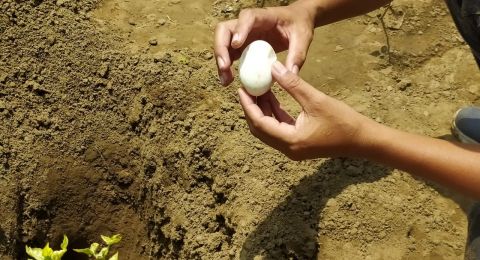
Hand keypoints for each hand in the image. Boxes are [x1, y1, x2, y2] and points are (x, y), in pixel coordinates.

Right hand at [214, 2, 315, 85]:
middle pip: (225, 29)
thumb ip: (297, 55)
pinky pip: (229, 53)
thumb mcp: (303, 38)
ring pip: (223, 42)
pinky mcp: (242, 45)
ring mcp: (243, 34)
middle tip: (225, 66)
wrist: (297, 20)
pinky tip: (227, 80)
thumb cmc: (299, 25)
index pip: (248, 17)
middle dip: (221, 47)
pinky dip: (225, 66)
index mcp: (265, 16)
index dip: (240, 29)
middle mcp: (248, 23)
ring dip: (220, 60)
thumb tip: (290, 74)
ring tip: (226, 80)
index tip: (237, 44)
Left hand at [239, 61, 375, 159]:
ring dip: (263, 111)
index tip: (241, 90)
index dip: (248, 106)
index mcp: (291, 141)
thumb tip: (273, 67)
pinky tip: (273, 99)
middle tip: (246, 89)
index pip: (260, 124)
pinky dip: (274, 115)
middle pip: (260, 129)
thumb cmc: (343, 121)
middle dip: (251, 109)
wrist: (363, 140)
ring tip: (258, 90)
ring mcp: (293, 148)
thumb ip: (293, 84)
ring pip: (269, 130)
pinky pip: (279, 130)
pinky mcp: (299, 144)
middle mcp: (288, 149)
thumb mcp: (316, 99)